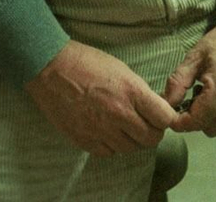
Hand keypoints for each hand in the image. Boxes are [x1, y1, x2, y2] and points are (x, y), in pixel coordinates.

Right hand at [24, 41, 177, 156]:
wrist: (50, 67)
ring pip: (130, 149)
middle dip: (152, 132)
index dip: (165, 118)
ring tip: (124, 127)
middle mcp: (119, 114)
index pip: (164, 118)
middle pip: (150, 139)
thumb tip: (153, 107)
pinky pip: (108, 152)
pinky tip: (107, 131)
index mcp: (131, 92)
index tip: (161, 116)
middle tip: (145, 124)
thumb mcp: (121, 69)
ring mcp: (101, 129)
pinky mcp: (84, 139)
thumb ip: (139, 91)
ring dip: (132, 140)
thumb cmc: (85, 61)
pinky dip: (111, 145)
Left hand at [164, 11, 215, 136]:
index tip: (170, 114)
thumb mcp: (194, 56)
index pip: (196, 121)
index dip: (179, 122)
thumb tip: (166, 104)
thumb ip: (177, 82)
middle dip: (192, 119)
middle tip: (186, 99)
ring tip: (202, 95)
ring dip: (206, 119)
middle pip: (206, 127)